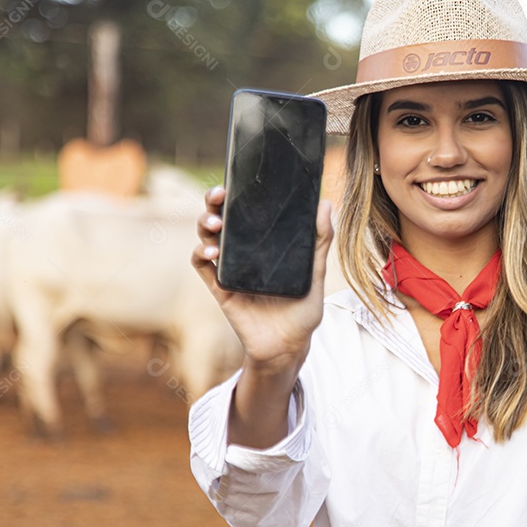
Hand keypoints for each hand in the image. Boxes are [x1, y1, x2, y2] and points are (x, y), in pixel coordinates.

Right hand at [191, 186, 333, 372]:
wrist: (288, 347)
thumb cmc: (302, 311)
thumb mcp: (316, 274)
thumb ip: (319, 242)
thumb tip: (325, 204)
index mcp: (264, 244)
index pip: (247, 212)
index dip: (238, 193)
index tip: (239, 180)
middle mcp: (244, 252)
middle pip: (222, 218)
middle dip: (214, 201)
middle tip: (220, 194)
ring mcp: (230, 268)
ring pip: (207, 237)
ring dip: (205, 224)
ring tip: (216, 224)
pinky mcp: (220, 287)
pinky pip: (202, 266)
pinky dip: (200, 253)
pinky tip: (211, 252)